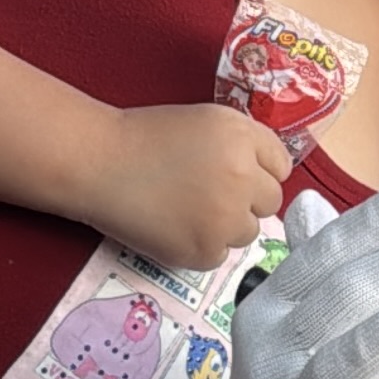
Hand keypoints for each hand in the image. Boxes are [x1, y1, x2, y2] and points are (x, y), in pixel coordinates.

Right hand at [83, 102, 290, 268]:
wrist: (98, 163)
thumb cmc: (147, 138)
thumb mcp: (207, 122)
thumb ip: (245, 144)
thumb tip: (271, 176)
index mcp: (243, 138)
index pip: (280, 167)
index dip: (257, 170)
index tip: (234, 173)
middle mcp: (243, 177)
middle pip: (270, 203)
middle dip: (245, 199)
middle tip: (207, 193)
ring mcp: (225, 219)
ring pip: (248, 232)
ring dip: (226, 225)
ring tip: (187, 209)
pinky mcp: (203, 251)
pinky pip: (220, 256)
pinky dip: (201, 246)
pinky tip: (174, 226)